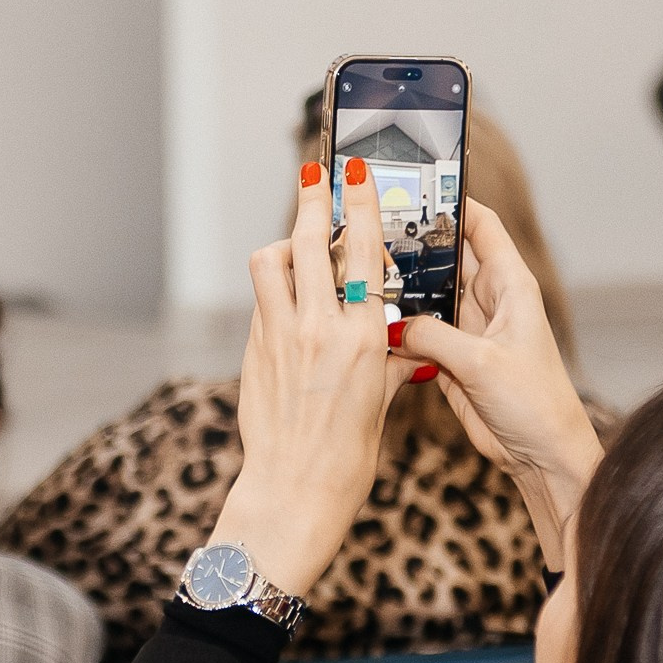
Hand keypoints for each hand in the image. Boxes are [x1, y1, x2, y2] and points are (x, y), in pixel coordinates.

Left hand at [211, 161, 411, 595]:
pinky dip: (275, 285)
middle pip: (310, 241)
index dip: (359, 204)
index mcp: (365, 337)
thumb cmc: (348, 457)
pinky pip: (262, 299)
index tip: (354, 170)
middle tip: (314, 177)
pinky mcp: (254, 350)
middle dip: (312, 201)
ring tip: (298, 241)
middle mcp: (320, 328)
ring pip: (271, 261)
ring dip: (286, 241)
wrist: (294, 492)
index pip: (364, 252)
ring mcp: (280, 336)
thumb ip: (393, 362)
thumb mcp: (382, 402)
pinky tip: (288, 295)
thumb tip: (408, 346)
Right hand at [396, 200, 600, 558]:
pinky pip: (418, 332)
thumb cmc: (535, 404)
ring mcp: (467, 328)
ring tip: (360, 272)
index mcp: (510, 286)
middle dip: (412, 242)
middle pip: (445, 255)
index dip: (451, 202)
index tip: (415, 184)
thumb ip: (435, 337)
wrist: (541, 456)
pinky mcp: (451, 358)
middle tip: (369, 229)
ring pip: (427, 294)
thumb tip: (392, 325)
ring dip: (401, 288)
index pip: (481, 225)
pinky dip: (397, 328)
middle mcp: (487, 300)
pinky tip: (369, 321)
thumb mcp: (482, 364)